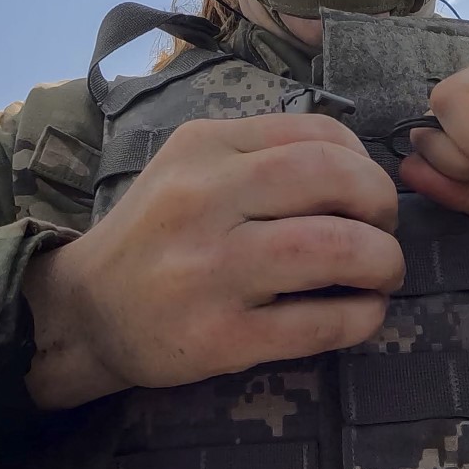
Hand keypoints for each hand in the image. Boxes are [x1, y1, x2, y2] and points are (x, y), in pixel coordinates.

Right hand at [24, 114, 402, 409]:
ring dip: (382, 261)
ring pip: (335, 248)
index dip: (364, 162)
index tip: (366, 192)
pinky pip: (320, 321)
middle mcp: (204, 199)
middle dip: (382, 204)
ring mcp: (211, 269)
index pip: (316, 133)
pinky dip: (362, 316)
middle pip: (333, 177)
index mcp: (203, 147)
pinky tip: (363, 312)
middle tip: (383, 230)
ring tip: (382, 274)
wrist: (86, 312)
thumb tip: (360, 169)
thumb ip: (261, 156)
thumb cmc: (156, 234)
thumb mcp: (190, 169)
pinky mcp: (220, 336)